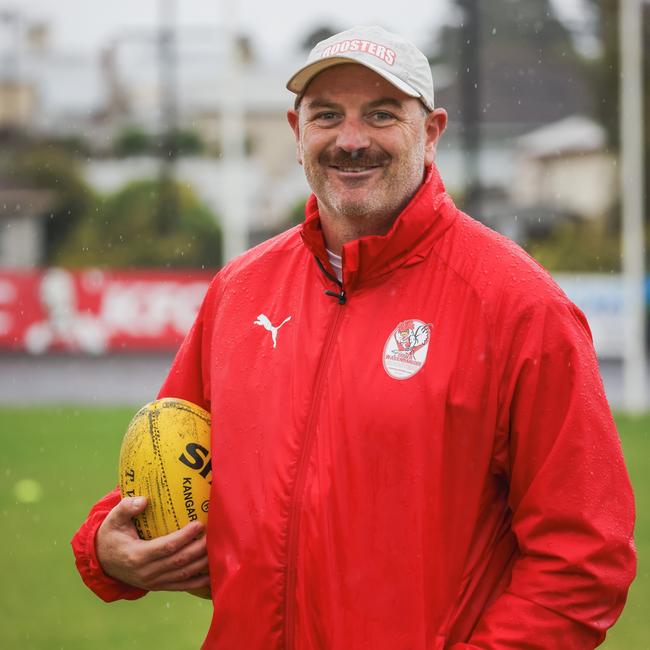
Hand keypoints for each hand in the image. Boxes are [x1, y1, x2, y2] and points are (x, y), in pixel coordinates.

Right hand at [96, 496, 210, 596]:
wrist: (103, 562)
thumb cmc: (111, 536)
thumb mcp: (113, 520)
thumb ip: (126, 508)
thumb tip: (144, 500)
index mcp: (137, 556)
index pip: (166, 547)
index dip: (184, 537)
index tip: (199, 524)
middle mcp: (147, 572)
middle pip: (180, 561)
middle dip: (200, 548)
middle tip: (215, 533)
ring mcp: (155, 582)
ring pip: (184, 574)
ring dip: (203, 562)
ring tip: (218, 547)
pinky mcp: (160, 586)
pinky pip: (183, 586)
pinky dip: (199, 581)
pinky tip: (212, 572)